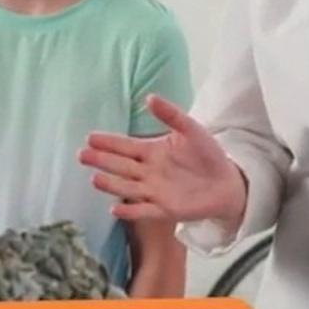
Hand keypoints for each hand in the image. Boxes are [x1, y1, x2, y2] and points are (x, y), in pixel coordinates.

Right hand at [79, 95, 247, 224]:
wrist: (227, 182)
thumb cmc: (208, 155)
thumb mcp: (191, 129)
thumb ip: (170, 115)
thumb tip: (149, 97)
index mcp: (153, 151)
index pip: (126, 146)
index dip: (108, 142)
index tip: (90, 138)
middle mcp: (148, 171)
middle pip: (121, 166)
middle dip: (102, 160)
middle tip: (82, 155)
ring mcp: (154, 191)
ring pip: (127, 187)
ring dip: (111, 184)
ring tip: (94, 180)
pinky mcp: (165, 209)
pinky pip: (144, 211)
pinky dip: (130, 211)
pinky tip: (115, 209)